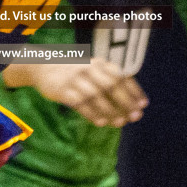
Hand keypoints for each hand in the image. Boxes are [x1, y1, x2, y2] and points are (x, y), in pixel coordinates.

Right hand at [9, 60, 147, 127]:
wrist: (43, 67)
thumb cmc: (75, 73)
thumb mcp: (93, 70)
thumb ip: (109, 82)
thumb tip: (131, 104)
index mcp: (100, 63)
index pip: (121, 75)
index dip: (134, 90)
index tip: (143, 105)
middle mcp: (89, 67)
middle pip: (111, 85)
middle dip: (125, 102)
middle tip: (135, 117)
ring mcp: (75, 78)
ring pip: (96, 96)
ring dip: (110, 111)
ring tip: (120, 123)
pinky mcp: (63, 89)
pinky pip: (80, 103)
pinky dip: (92, 113)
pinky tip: (101, 122)